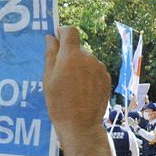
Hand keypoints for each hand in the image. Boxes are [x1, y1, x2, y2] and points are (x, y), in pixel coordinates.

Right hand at [44, 27, 112, 142]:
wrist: (80, 125)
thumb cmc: (59, 102)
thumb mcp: (48, 78)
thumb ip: (50, 54)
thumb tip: (51, 37)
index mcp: (71, 55)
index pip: (70, 31)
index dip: (62, 32)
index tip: (56, 40)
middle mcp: (88, 57)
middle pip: (77, 48)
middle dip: (68, 55)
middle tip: (59, 73)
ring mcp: (99, 68)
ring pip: (86, 59)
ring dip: (79, 66)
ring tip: (71, 86)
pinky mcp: (106, 78)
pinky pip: (94, 69)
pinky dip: (88, 75)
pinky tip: (82, 90)